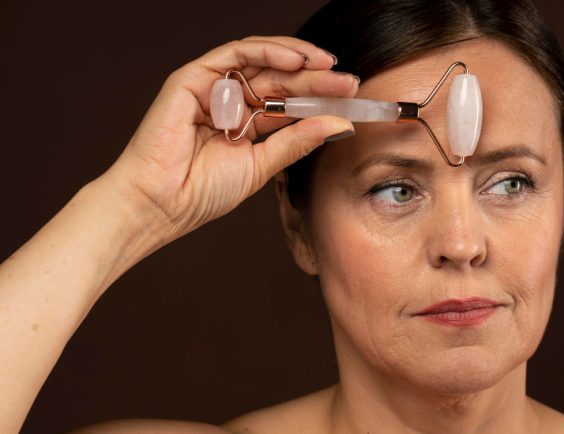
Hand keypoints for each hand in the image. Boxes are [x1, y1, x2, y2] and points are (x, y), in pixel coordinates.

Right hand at [104, 36, 356, 244]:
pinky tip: (294, 60)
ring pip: (261, 61)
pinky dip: (265, 52)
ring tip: (327, 65)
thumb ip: (297, 141)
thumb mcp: (262, 165)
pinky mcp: (193, 78)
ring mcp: (213, 88)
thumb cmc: (202, 192)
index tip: (351, 99)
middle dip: (316, 78)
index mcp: (247, 122)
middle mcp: (232, 101)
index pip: (290, 101)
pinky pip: (234, 55)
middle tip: (348, 82)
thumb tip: (338, 123)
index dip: (320, 97)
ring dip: (297, 59)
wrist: (163, 203)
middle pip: (281, 79)